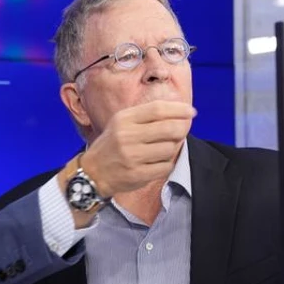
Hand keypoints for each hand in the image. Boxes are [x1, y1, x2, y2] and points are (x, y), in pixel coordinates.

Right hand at [80, 100, 194, 196]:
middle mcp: (127, 136)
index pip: (157, 109)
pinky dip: (166, 164)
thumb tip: (180, 113)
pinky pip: (165, 166)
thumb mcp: (122, 123)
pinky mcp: (137, 174)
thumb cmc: (112, 145)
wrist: (92, 172)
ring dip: (172, 148)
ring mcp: (132, 156)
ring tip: (162, 149)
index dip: (178, 109)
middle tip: (183, 130)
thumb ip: (146, 116)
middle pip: (168, 128)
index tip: (191, 112)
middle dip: (182, 128)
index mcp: (124, 119)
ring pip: (169, 148)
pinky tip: (157, 162)